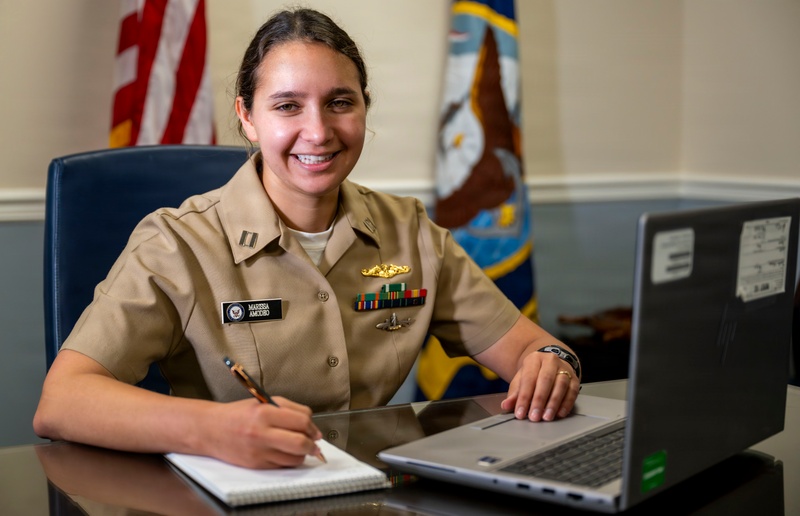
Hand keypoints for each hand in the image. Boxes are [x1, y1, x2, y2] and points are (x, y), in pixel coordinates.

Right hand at [208, 396, 322, 468]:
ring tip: (299, 447)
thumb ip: (288, 408)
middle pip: (300, 442)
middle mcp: (262, 432)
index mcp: (265, 412)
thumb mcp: (263, 402)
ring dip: (302, 453)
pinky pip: (282, 466)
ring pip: (294, 457)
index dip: (312, 426)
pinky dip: (289, 460)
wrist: (210, 430)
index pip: (301, 420)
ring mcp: (259, 450)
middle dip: (312, 444)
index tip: (314, 430)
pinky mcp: (256, 464)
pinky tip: (286, 453)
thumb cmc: (238, 414)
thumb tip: (310, 423)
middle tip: (314, 442)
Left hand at [500, 350, 579, 421]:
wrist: (550, 365)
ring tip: (546, 417)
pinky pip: (573, 391)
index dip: (524, 397)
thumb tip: (505, 405)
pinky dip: (566, 404)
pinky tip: (560, 414)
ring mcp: (564, 369)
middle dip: (539, 400)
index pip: (528, 378)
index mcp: (534, 359)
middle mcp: (550, 361)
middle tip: (534, 417)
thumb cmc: (533, 375)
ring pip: (560, 385)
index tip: (520, 413)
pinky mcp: (575, 378)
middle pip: (545, 380)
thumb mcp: (521, 381)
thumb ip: (514, 394)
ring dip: (553, 403)